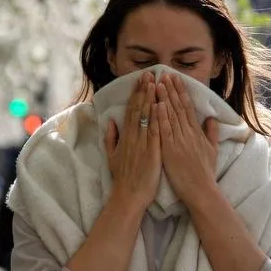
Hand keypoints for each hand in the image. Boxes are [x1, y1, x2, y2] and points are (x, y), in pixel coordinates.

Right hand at [105, 71, 160, 210]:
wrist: (128, 196)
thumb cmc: (123, 178)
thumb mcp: (112, 156)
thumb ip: (111, 138)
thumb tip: (110, 122)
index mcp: (125, 137)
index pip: (131, 111)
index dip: (136, 94)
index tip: (141, 80)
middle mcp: (133, 137)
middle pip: (138, 110)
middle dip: (144, 91)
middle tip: (150, 74)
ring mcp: (142, 144)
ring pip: (146, 117)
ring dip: (151, 99)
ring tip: (156, 83)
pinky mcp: (152, 152)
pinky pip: (155, 132)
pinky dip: (157, 118)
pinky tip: (160, 105)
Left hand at [155, 73, 219, 203]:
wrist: (201, 191)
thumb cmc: (205, 173)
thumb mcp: (212, 150)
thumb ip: (211, 133)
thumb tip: (212, 118)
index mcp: (196, 132)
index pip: (187, 107)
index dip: (181, 91)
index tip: (175, 78)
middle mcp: (188, 133)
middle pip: (178, 107)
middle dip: (171, 89)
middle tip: (164, 73)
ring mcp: (179, 141)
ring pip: (171, 115)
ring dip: (164, 98)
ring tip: (157, 82)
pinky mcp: (170, 150)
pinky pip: (164, 130)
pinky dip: (161, 117)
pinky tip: (156, 105)